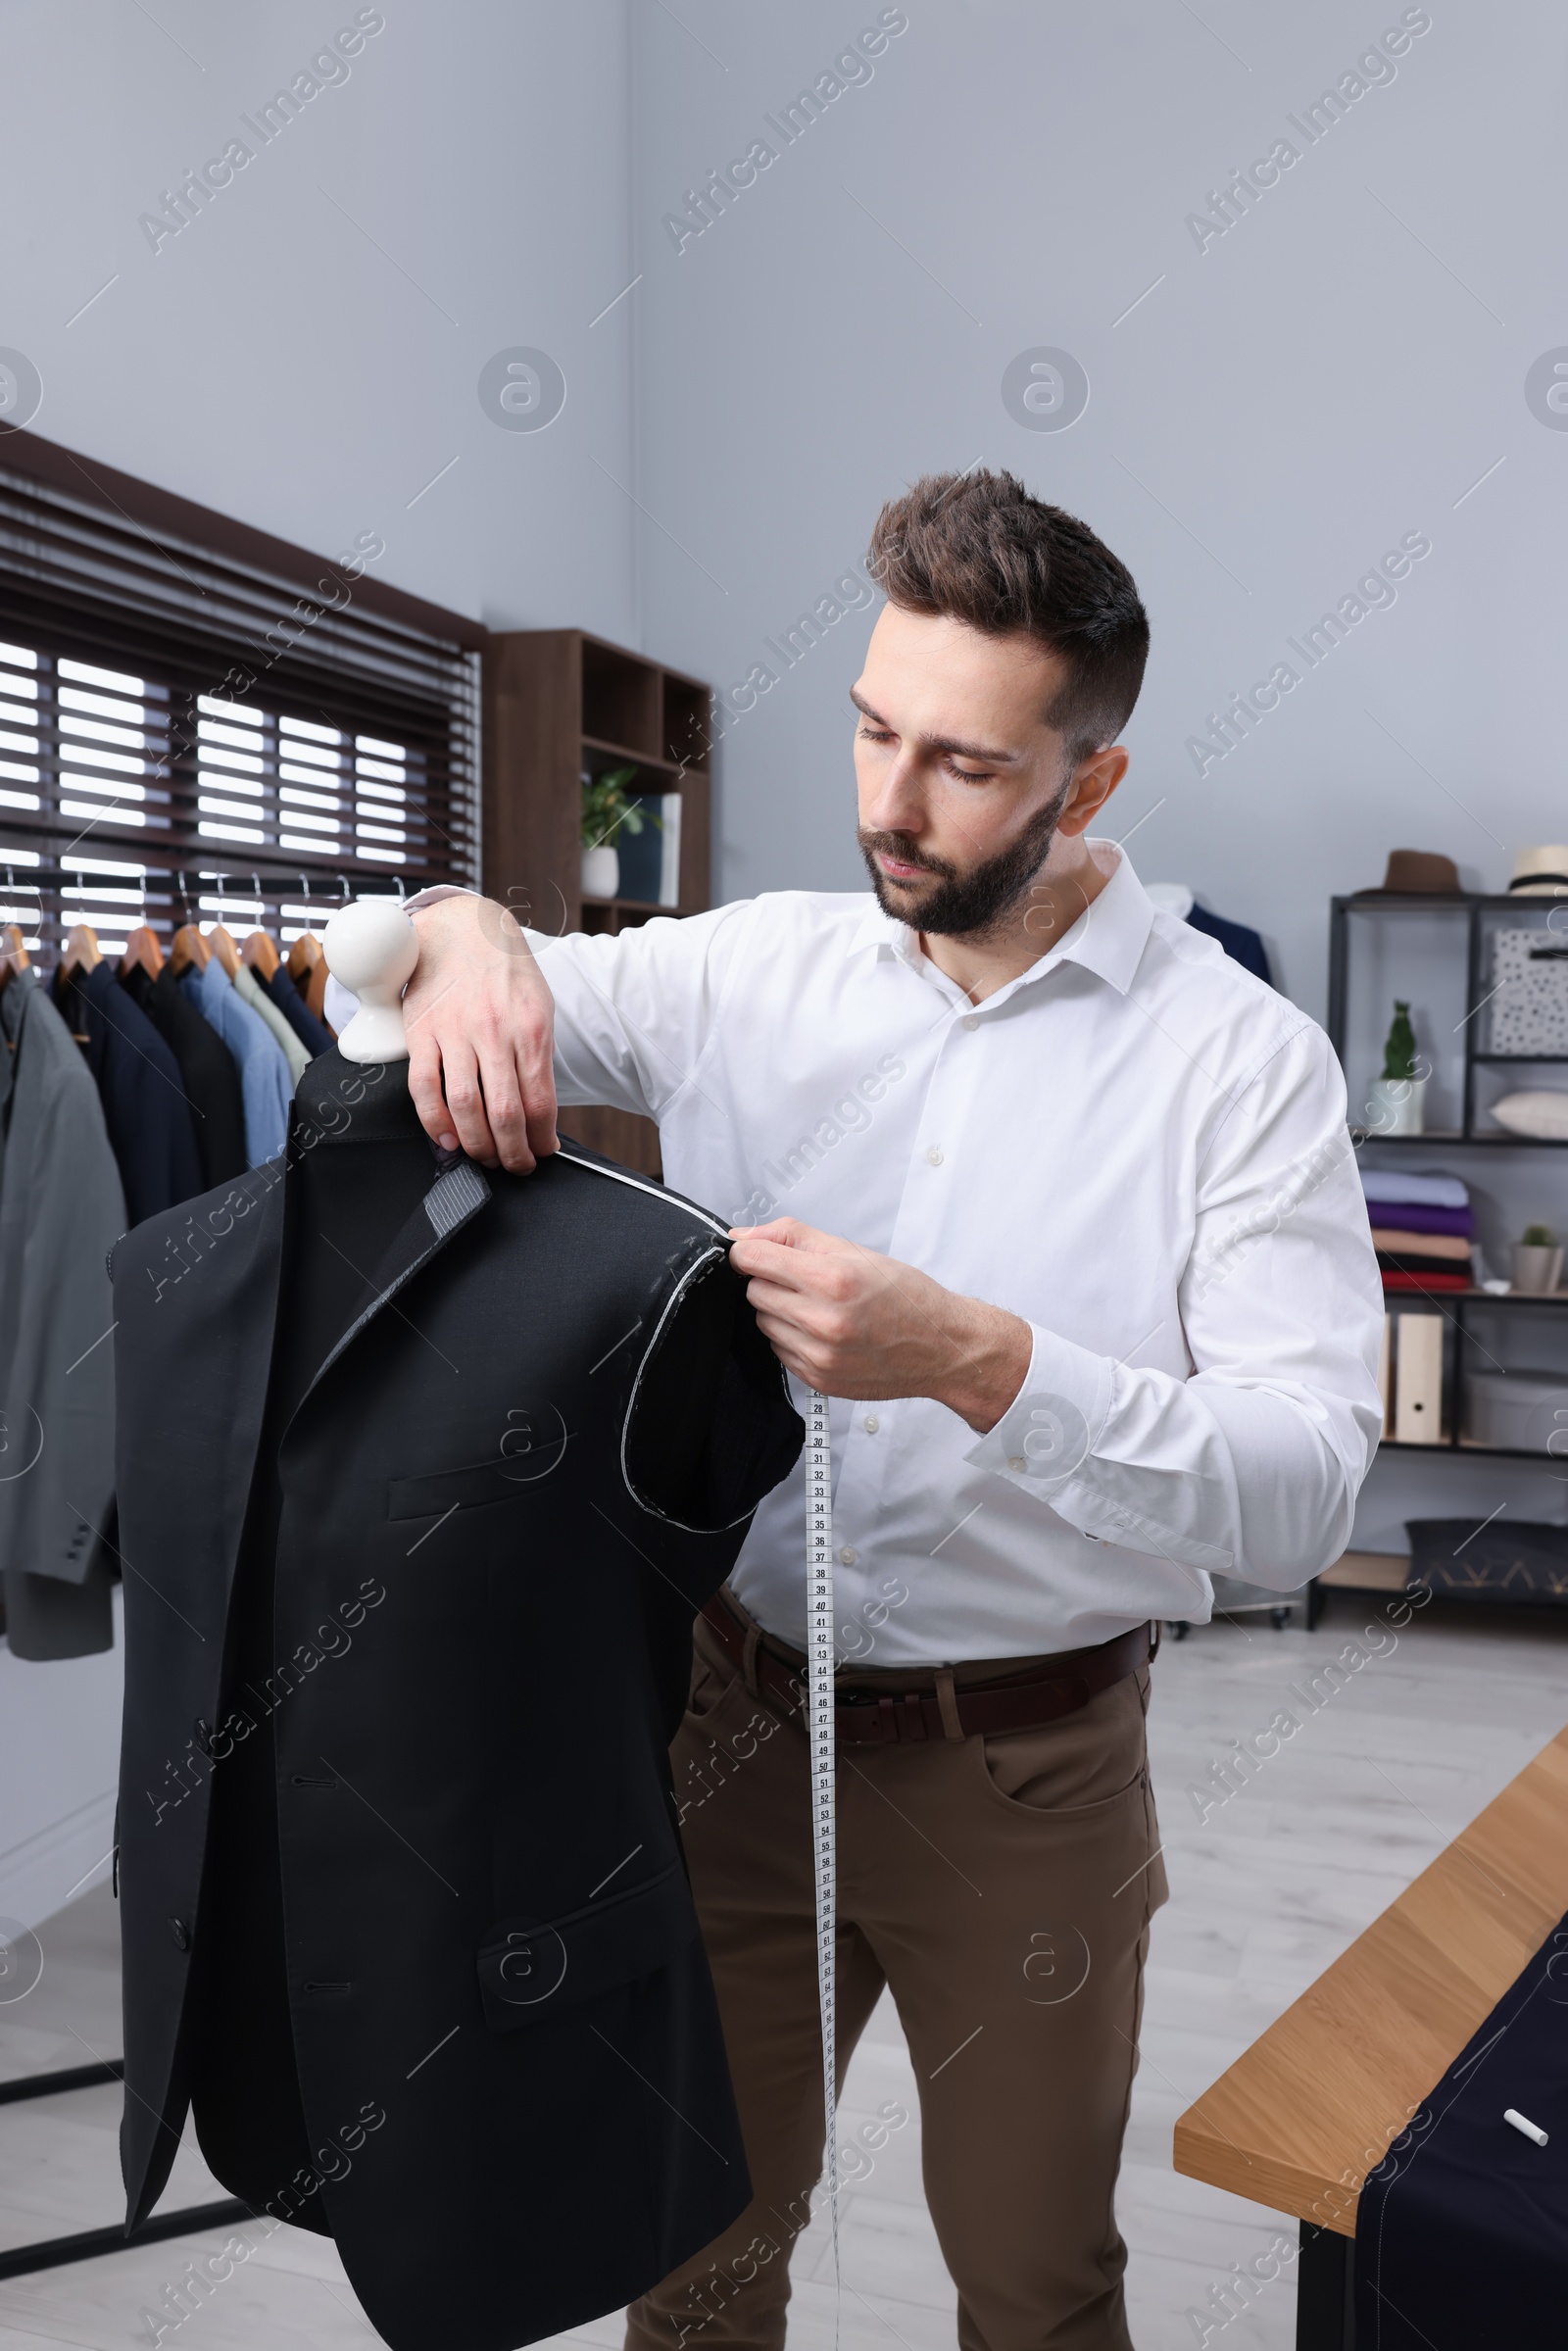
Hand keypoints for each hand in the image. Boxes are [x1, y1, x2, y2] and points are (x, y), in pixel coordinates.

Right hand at [403, 895, 558, 1170]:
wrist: (463, 927)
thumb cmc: (505, 972)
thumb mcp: (539, 1006)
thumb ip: (538, 1056)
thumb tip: (539, 1113)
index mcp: (532, 1027)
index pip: (540, 1101)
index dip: (542, 1138)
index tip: (543, 1152)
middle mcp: (494, 1031)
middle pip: (504, 1112)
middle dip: (512, 1152)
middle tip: (515, 1165)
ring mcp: (454, 1032)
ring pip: (463, 1106)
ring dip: (475, 1145)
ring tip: (485, 1157)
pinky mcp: (421, 1032)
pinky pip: (424, 1088)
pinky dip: (434, 1122)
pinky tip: (447, 1139)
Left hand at [727, 1217, 1031, 1434]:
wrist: (942, 1347)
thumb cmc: (906, 1296)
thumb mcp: (854, 1250)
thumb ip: (793, 1237)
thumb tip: (744, 1237)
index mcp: (833, 1281)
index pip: (754, 1260)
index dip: (748, 1252)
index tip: (752, 1253)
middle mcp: (824, 1322)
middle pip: (755, 1292)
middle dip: (772, 1281)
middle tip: (806, 1281)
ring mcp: (820, 1356)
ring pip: (764, 1323)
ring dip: (781, 1312)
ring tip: (820, 1307)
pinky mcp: (818, 1379)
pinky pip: (779, 1351)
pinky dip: (793, 1338)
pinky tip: (823, 1331)